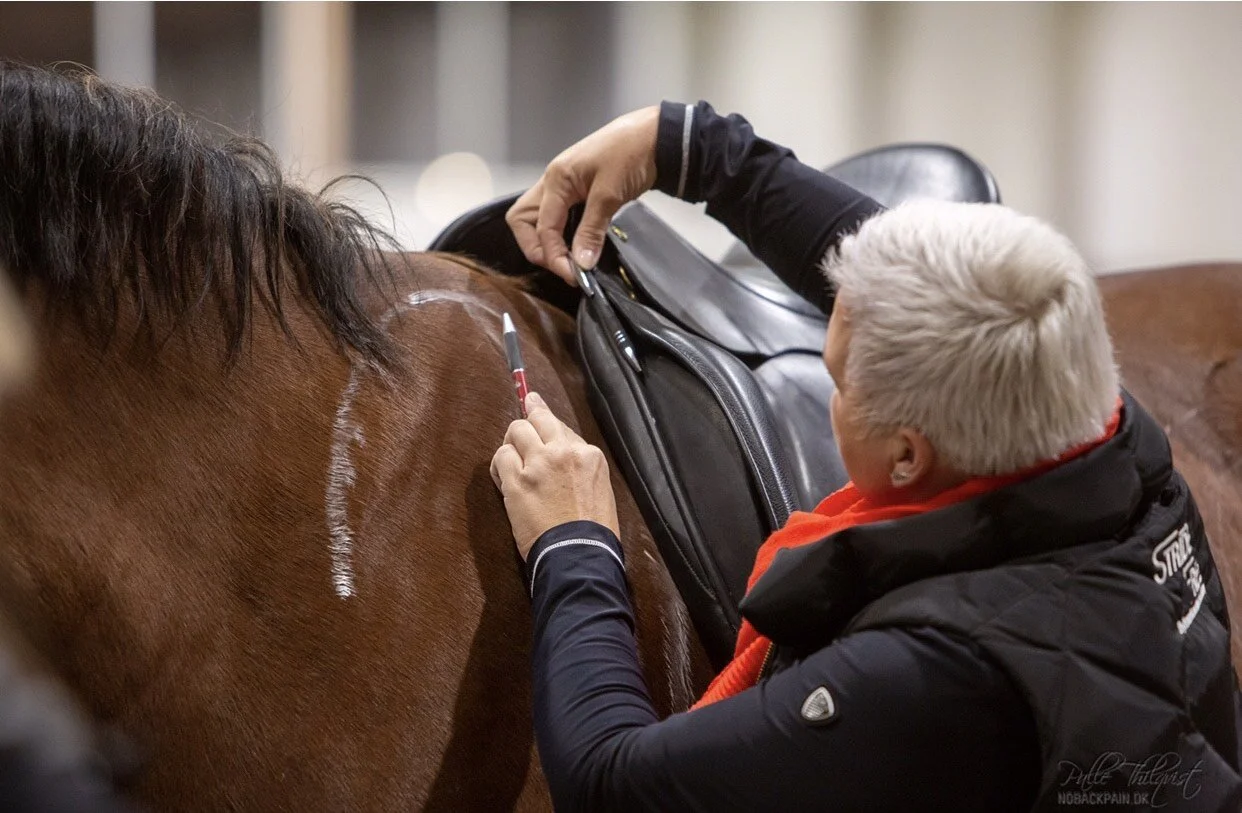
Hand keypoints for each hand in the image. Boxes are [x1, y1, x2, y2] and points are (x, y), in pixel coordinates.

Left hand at [490, 392, 620, 559]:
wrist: (579, 555)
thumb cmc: (592, 531)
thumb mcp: (599, 488)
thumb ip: (578, 466)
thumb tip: (559, 454)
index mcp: (588, 454)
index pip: (560, 426)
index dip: (543, 419)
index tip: (533, 406)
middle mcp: (563, 452)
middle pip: (537, 418)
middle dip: (526, 423)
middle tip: (518, 433)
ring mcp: (539, 464)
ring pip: (516, 431)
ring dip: (511, 444)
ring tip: (511, 463)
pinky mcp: (518, 481)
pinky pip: (501, 457)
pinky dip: (499, 466)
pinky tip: (503, 479)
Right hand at [506, 106, 659, 284]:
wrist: (654, 136)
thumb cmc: (631, 154)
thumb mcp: (610, 194)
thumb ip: (591, 230)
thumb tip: (581, 263)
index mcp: (556, 179)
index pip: (542, 227)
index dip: (554, 256)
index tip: (575, 276)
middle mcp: (552, 183)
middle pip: (524, 222)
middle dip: (538, 248)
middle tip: (564, 267)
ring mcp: (563, 187)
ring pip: (538, 220)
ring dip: (549, 243)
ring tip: (571, 261)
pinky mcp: (577, 193)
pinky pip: (558, 218)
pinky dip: (563, 235)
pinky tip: (579, 246)